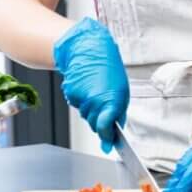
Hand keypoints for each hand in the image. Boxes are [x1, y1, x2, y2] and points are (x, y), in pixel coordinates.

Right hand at [52, 18, 129, 152]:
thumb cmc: (108, 68)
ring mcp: (81, 98)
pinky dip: (82, 100)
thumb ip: (118, 114)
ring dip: (91, 108)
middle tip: (104, 101)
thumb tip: (113, 136)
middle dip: (100, 119)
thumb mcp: (121, 91)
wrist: (88, 49)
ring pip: (85, 116)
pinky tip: (86, 88)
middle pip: (94, 125)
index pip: (105, 128)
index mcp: (112, 100)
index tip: (109, 142)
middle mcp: (95, 101)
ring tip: (96, 90)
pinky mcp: (71, 94)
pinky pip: (78, 105)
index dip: (107, 137)